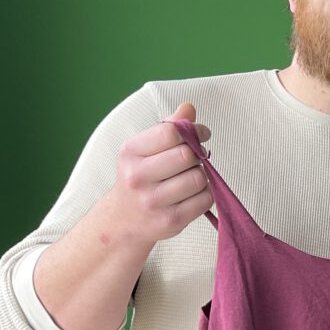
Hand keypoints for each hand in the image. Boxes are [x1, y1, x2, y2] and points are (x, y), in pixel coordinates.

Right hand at [105, 103, 212, 244]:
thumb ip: (168, 127)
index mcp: (130, 152)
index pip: (170, 133)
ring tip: (189, 178)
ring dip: (201, 176)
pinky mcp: (170, 220)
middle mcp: (137, 177)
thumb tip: (188, 108)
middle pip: (187, 156)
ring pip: (198, 178)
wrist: (124, 219)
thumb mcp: (145, 148)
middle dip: (197, 155)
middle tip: (194, 159)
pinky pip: (205, 199)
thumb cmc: (140, 177)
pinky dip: (205, 194)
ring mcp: (153, 201)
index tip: (200, 133)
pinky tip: (191, 195)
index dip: (193, 130)